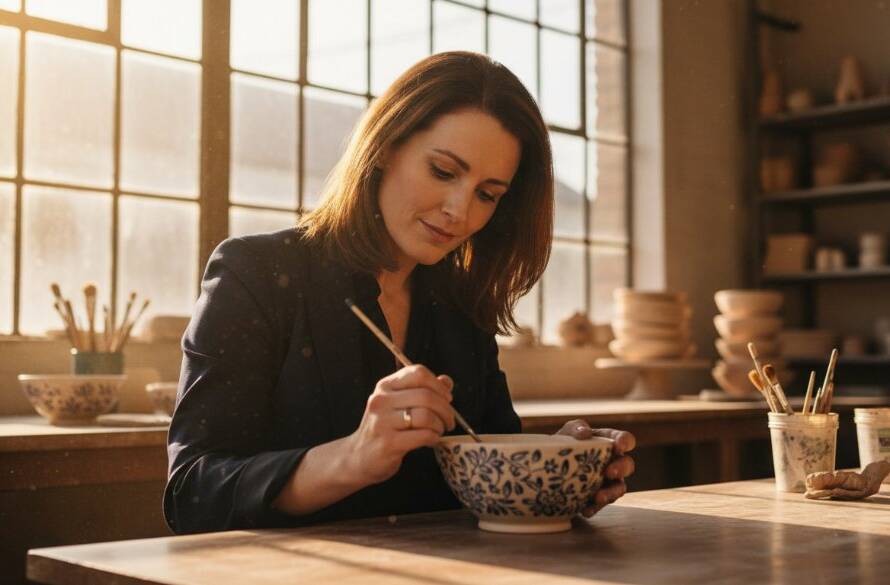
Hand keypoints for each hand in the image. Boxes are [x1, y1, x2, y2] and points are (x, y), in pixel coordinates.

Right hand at [347, 364, 454, 484]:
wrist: (358, 457)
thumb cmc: (384, 429)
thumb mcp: (399, 404)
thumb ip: (423, 390)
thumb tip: (446, 381)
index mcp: (386, 386)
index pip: (418, 373)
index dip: (439, 385)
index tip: (447, 399)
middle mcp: (381, 400)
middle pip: (426, 395)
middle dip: (446, 410)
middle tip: (449, 421)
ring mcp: (382, 422)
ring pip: (426, 415)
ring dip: (440, 425)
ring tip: (438, 431)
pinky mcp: (388, 443)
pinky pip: (423, 435)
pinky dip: (434, 438)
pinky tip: (431, 440)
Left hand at [556, 419, 635, 517]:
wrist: (548, 469)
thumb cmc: (563, 445)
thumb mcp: (567, 432)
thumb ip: (576, 427)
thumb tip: (585, 433)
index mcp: (608, 442)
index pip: (625, 439)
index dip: (625, 442)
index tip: (619, 446)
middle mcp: (613, 462)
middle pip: (628, 465)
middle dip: (622, 468)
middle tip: (609, 471)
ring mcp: (607, 481)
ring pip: (619, 488)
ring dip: (611, 493)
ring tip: (598, 497)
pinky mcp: (597, 498)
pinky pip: (601, 505)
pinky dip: (594, 508)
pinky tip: (585, 510)